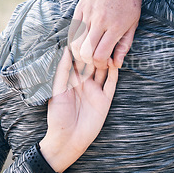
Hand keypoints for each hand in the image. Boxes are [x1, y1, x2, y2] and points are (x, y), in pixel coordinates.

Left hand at [39, 47, 118, 172]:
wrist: (67, 140)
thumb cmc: (58, 117)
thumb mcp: (57, 91)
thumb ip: (62, 71)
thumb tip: (65, 50)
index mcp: (71, 81)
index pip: (77, 60)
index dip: (81, 48)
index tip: (84, 32)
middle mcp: (84, 83)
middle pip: (92, 63)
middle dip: (95, 50)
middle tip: (100, 35)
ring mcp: (95, 91)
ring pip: (103, 71)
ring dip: (106, 60)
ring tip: (110, 46)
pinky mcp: (105, 100)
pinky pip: (111, 84)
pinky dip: (114, 73)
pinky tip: (116, 62)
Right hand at [69, 0, 152, 68]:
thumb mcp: (133, 23)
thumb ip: (124, 45)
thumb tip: (116, 64)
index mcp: (115, 26)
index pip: (99, 56)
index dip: (101, 64)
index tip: (106, 61)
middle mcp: (99, 21)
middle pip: (85, 52)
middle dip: (89, 61)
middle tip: (96, 59)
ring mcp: (88, 13)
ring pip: (75, 43)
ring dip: (81, 52)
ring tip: (89, 51)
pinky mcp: (80, 7)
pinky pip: (72, 30)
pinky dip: (76, 39)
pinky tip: (83, 40)